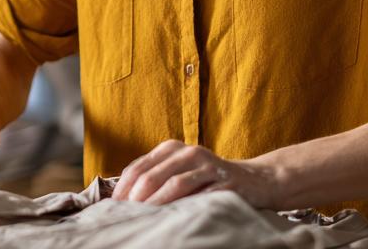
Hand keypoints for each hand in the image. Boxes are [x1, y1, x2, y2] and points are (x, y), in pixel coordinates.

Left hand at [111, 141, 283, 207]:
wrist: (255, 180)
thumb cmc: (208, 179)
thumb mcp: (179, 171)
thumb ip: (155, 178)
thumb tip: (121, 199)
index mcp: (172, 148)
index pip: (138, 167)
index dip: (123, 189)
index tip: (112, 207)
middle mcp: (189, 153)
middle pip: (152, 175)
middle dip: (136, 198)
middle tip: (125, 216)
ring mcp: (209, 166)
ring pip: (175, 184)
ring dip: (156, 204)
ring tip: (144, 218)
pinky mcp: (226, 183)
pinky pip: (202, 197)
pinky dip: (186, 209)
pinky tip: (175, 220)